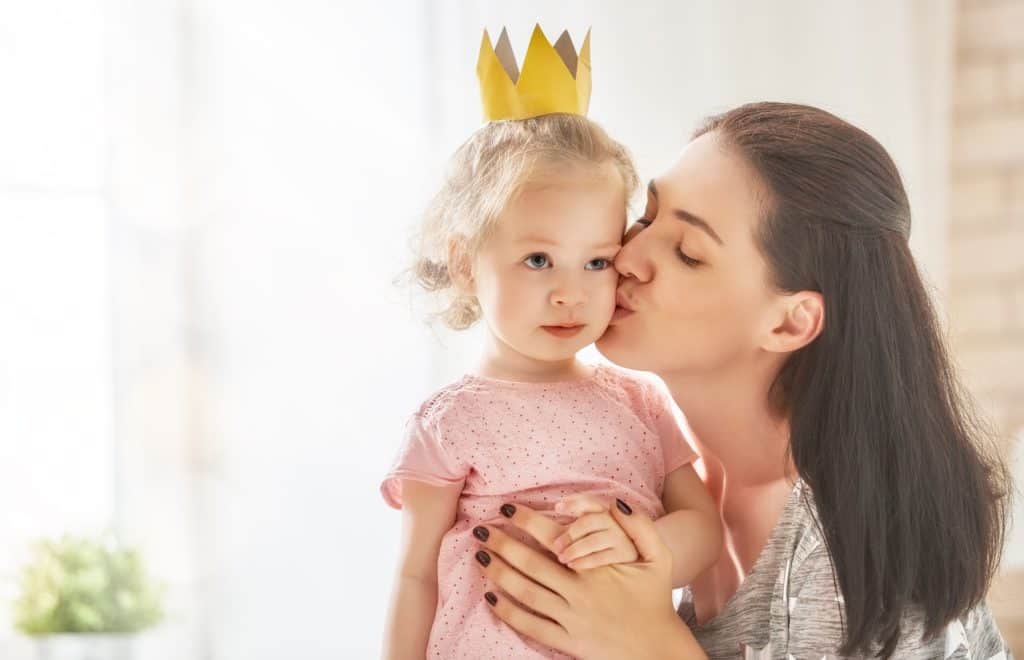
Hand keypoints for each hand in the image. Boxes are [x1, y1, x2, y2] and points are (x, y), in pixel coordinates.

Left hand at [471, 499, 705, 659]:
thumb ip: (641, 526)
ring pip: (525, 594)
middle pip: (530, 564)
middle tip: (481, 530)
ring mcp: (572, 619)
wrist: (659, 648)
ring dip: (499, 574)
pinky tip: (491, 598)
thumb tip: (617, 502)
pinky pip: (530, 626)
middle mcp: (580, 592)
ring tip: (481, 557)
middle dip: (501, 544)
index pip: (553, 537)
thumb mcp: (660, 558)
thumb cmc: (656, 599)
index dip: (527, 520)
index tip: (507, 508)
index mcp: (597, 568)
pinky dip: (507, 612)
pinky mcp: (568, 642)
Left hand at [551, 494, 638, 569]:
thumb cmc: (603, 551)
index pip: (590, 502)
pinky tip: (572, 565)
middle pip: (590, 520)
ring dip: (575, 548)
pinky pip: (603, 556)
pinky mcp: (627, 556)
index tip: (556, 508)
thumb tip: (542, 522)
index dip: (574, 502)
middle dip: (570, 532)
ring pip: (594, 539)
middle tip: (554, 546)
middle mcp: (617, 522)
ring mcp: (623, 538)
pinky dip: (585, 560)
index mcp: (606, 513)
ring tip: (561, 557)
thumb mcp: (590, 535)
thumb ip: (572, 526)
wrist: (630, 576)